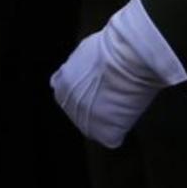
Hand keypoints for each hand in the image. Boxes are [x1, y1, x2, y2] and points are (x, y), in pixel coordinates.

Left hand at [50, 0, 186, 148]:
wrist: (126, 57)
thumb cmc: (109, 48)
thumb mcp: (84, 53)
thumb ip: (79, 67)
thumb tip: (85, 68)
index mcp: (60, 84)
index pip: (68, 95)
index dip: (86, 93)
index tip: (99, 88)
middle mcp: (66, 104)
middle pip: (81, 112)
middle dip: (94, 107)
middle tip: (113, 96)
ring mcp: (83, 121)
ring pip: (96, 126)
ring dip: (107, 119)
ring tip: (122, 103)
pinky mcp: (103, 133)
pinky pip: (112, 138)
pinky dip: (120, 130)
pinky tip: (127, 115)